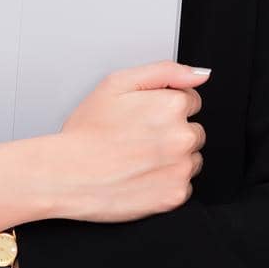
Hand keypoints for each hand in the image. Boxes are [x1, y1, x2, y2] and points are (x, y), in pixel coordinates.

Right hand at [47, 59, 210, 223]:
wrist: (67, 174)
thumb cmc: (87, 131)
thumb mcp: (116, 84)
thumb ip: (164, 71)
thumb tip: (201, 74)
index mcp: (172, 106)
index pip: (190, 101)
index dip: (162, 107)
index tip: (142, 116)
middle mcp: (183, 137)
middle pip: (193, 130)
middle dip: (171, 132)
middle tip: (136, 138)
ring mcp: (181, 168)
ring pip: (190, 158)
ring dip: (172, 158)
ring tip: (137, 158)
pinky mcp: (176, 195)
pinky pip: (182, 185)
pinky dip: (165, 182)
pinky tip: (140, 176)